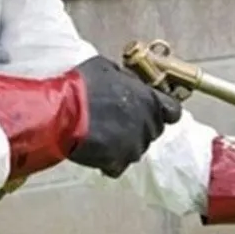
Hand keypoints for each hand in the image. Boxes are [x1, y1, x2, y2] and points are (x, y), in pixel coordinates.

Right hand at [68, 55, 182, 177]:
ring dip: (125, 143)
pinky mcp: (117, 162)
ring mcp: (134, 145)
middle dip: (140, 125)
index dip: (164, 111)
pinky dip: (110, 160)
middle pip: (154, 130)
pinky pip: (119, 165)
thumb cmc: (83, 85)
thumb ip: (127, 80)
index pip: (174, 112)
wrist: (61, 112)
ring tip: (104, 134)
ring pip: (137, 148)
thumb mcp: (108, 68)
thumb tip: (130, 83)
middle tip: (119, 120)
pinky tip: (97, 150)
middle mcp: (147, 124)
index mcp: (149, 99)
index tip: (153, 110)